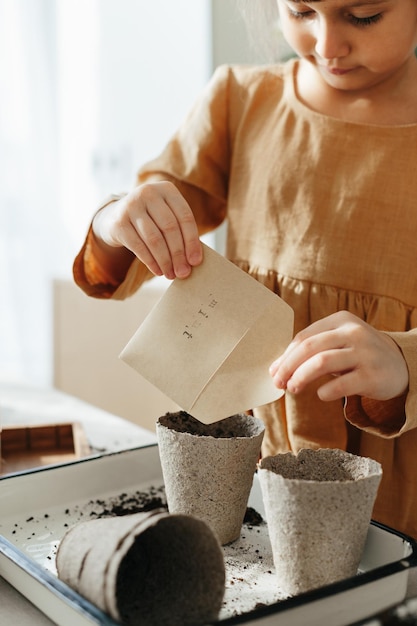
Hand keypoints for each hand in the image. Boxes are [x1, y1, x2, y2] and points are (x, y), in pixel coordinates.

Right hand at [93, 181, 202, 279]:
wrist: (116, 216)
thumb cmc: (151, 219)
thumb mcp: (167, 216)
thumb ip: (181, 232)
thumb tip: (193, 261)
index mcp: (167, 189)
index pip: (185, 217)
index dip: (192, 241)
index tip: (195, 261)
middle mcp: (148, 192)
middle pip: (169, 228)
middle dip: (178, 254)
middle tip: (184, 273)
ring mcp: (131, 206)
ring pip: (154, 239)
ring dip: (165, 261)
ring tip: (171, 274)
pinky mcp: (119, 222)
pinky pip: (139, 246)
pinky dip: (151, 262)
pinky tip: (158, 271)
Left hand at [269, 311, 408, 401]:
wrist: (401, 366)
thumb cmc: (359, 355)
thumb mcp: (339, 343)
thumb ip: (312, 350)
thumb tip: (276, 369)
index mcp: (340, 320)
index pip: (304, 337)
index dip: (285, 356)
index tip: (274, 372)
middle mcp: (353, 332)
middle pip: (309, 347)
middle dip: (288, 367)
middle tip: (279, 383)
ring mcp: (365, 353)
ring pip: (321, 362)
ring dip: (301, 377)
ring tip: (293, 389)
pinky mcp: (373, 375)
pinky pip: (342, 384)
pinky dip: (326, 391)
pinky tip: (321, 394)